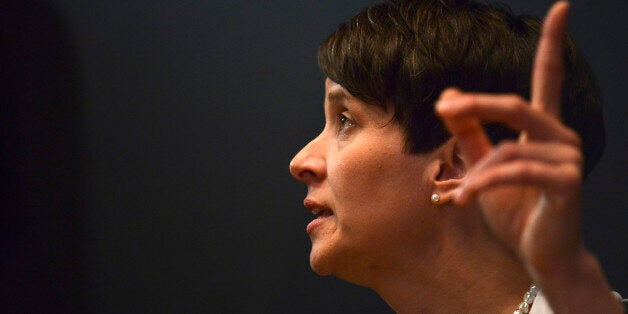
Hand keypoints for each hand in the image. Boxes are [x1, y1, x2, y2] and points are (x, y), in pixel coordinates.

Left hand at [436, 2, 621, 311]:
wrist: (540, 254)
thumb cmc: (514, 209)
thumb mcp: (484, 167)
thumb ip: (470, 133)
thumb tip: (446, 97)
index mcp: (544, 128)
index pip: (549, 77)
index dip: (554, 42)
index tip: (562, 6)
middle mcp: (561, 136)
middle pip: (515, 104)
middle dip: (476, 104)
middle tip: (442, 105)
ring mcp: (568, 158)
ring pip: (507, 148)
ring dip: (475, 172)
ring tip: (457, 194)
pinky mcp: (567, 182)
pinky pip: (514, 172)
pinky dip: (483, 185)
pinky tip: (463, 199)